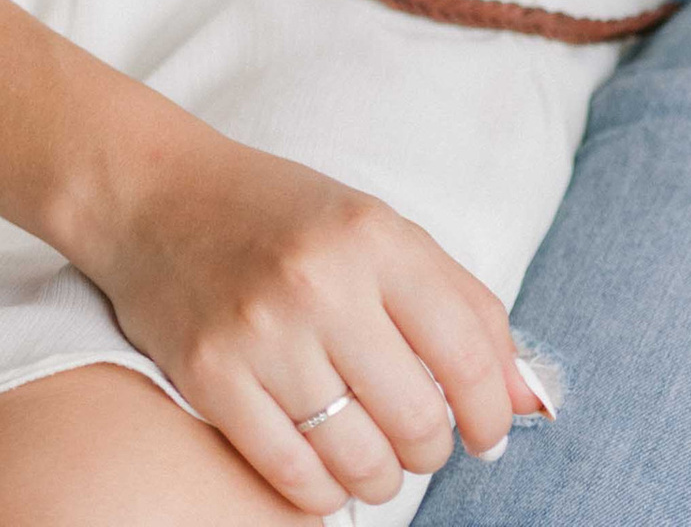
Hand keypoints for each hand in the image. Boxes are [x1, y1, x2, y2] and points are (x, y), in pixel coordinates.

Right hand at [76, 119, 546, 513]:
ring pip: (358, 459)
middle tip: (421, 440)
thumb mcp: (381, 232)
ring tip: (376, 456)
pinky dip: (322, 492)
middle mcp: (322, 283)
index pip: (467, 351)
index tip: (490, 432)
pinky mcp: (211, 377)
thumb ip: (462, 307)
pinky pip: (291, 474)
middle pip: (417, 418)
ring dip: (381, 477)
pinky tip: (327, 472)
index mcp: (376, 236)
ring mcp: (262, 333)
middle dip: (433, 449)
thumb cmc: (285, 218)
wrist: (159, 198)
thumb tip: (531, 399)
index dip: (492, 410)